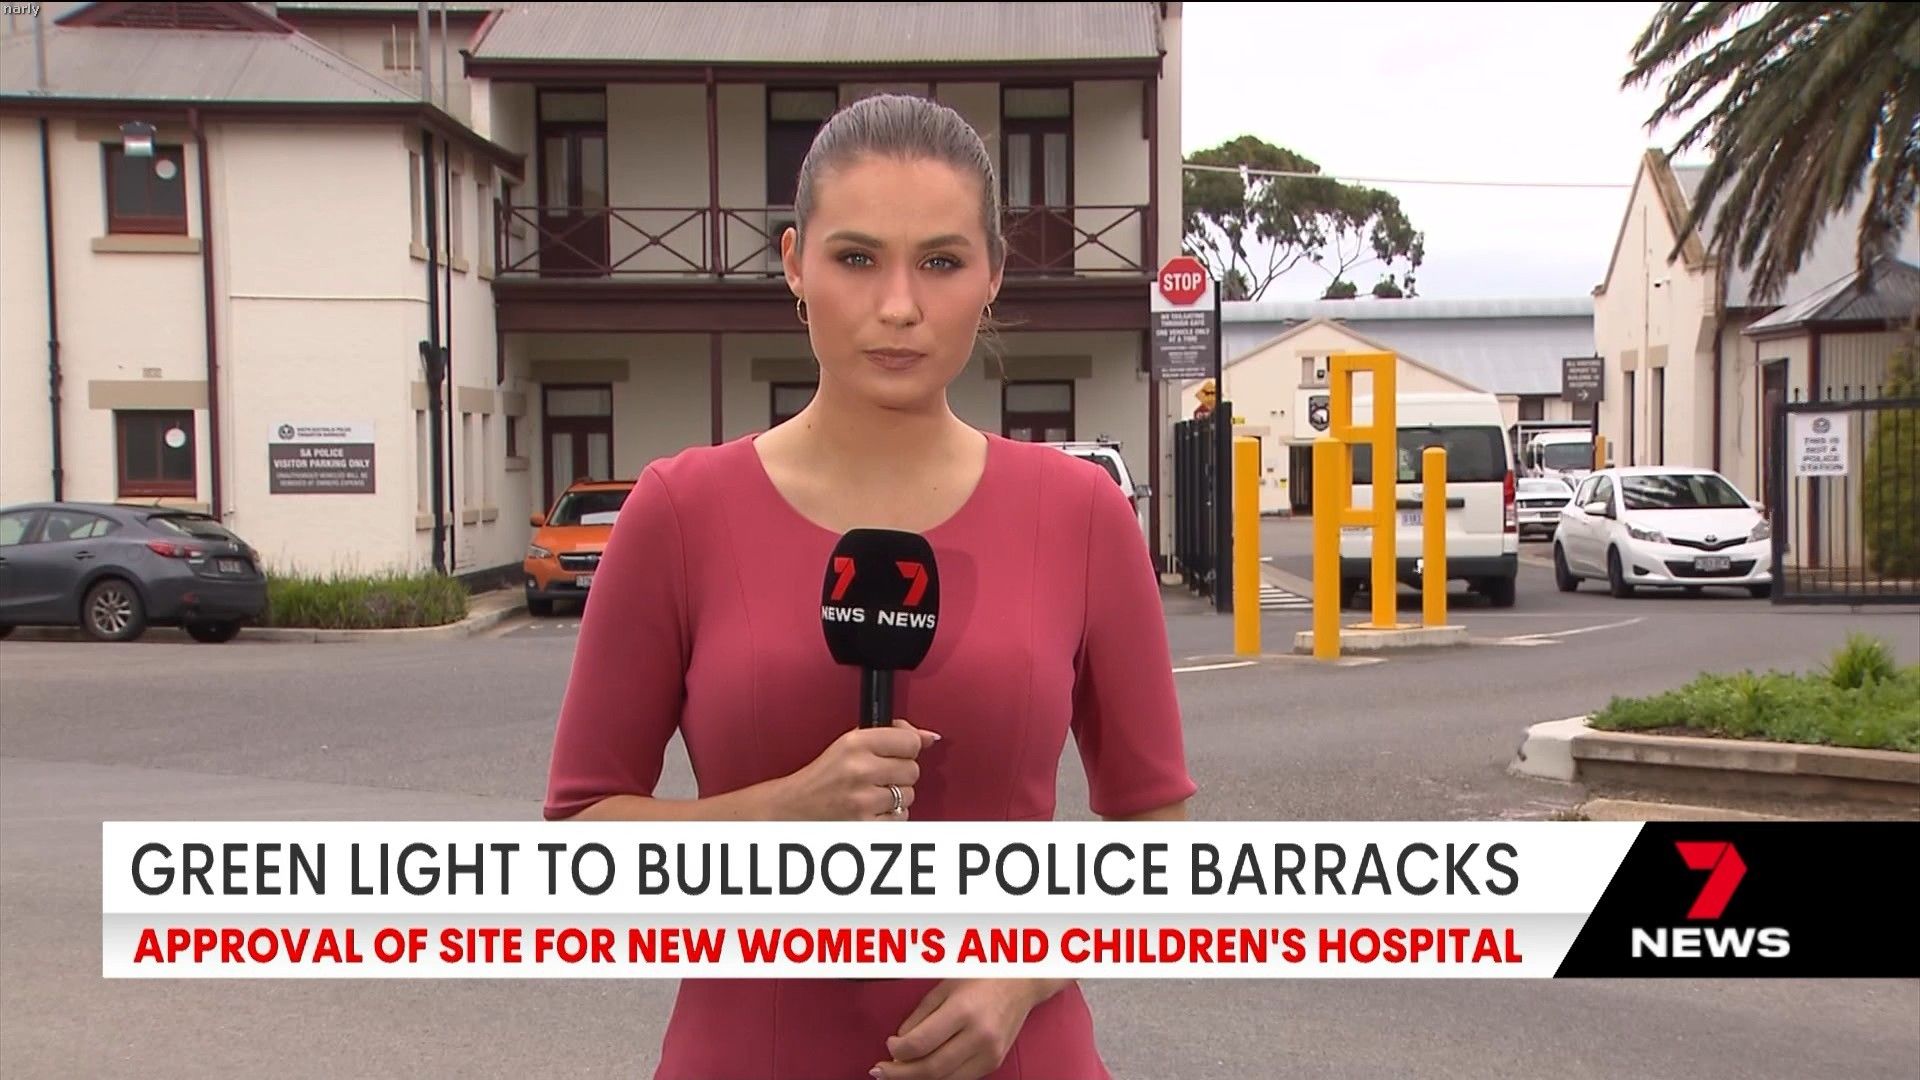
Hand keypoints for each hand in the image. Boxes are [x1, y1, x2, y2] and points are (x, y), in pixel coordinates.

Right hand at [771, 719, 936, 820]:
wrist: (794, 808)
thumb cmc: (823, 776)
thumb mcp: (850, 743)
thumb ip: (891, 735)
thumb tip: (930, 738)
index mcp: (855, 743)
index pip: (910, 742)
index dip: (907, 747)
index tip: (898, 752)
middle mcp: (860, 769)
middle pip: (913, 770)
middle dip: (900, 773)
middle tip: (878, 775)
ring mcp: (864, 800)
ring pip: (909, 795)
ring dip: (895, 797)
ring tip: (871, 793)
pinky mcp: (867, 825)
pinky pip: (901, 818)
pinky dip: (890, 816)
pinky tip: (871, 809)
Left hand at [871, 978, 1065, 1079]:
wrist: (1022, 981)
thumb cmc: (980, 976)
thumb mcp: (944, 987)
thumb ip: (920, 1017)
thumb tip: (899, 1045)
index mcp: (963, 1011)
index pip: (920, 1044)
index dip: (897, 1050)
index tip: (888, 1045)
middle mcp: (979, 1037)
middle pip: (930, 1070)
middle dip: (899, 1075)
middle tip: (879, 1072)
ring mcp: (989, 1054)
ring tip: (897, 1074)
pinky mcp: (994, 1063)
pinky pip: (960, 1079)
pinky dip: (938, 1079)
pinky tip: (923, 1072)